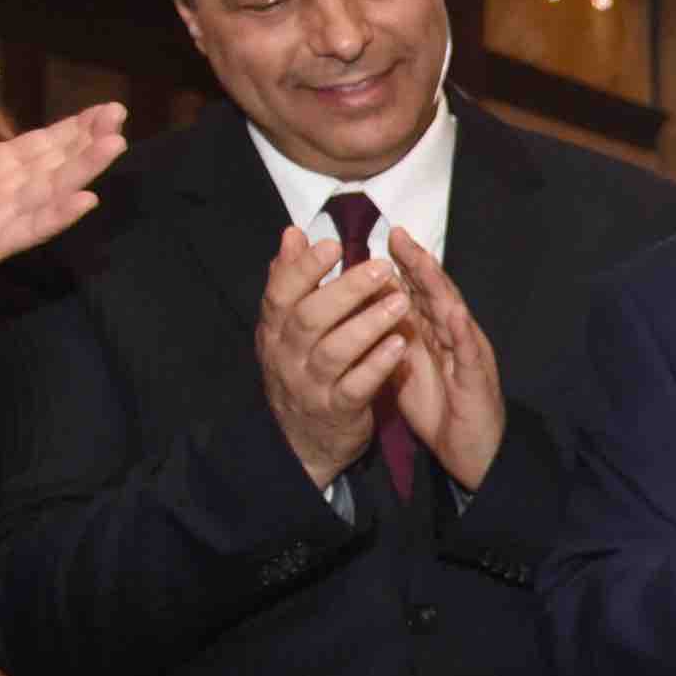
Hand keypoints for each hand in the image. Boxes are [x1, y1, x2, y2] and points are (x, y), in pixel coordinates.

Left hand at [0, 104, 120, 329]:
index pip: (47, 142)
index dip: (77, 125)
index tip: (110, 107)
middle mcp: (10, 192)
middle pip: (59, 162)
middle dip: (91, 138)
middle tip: (120, 115)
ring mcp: (4, 218)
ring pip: (54, 190)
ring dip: (86, 169)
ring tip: (115, 145)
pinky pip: (29, 229)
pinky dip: (58, 215)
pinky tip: (85, 200)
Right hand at [255, 227, 412, 488]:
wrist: (305, 441)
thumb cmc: (303, 370)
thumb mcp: (287, 329)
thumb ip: (291, 281)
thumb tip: (292, 234)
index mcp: (274, 331)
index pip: (281, 294)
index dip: (304, 269)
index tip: (332, 244)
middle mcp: (286, 356)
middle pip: (310, 318)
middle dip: (346, 291)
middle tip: (382, 268)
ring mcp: (310, 385)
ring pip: (335, 351)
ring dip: (368, 324)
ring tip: (401, 303)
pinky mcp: (337, 411)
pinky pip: (356, 386)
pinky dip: (377, 365)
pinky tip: (399, 345)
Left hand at [379, 232, 506, 490]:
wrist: (474, 453)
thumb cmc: (441, 410)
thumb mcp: (406, 369)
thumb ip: (390, 337)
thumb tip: (366, 310)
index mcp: (433, 335)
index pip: (417, 293)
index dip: (402, 265)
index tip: (383, 237)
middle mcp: (453, 338)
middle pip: (435, 294)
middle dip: (417, 263)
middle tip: (397, 234)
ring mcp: (468, 356)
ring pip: (453, 315)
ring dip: (439, 286)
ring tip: (423, 260)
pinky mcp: (477, 382)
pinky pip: (468, 355)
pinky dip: (462, 333)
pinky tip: (452, 314)